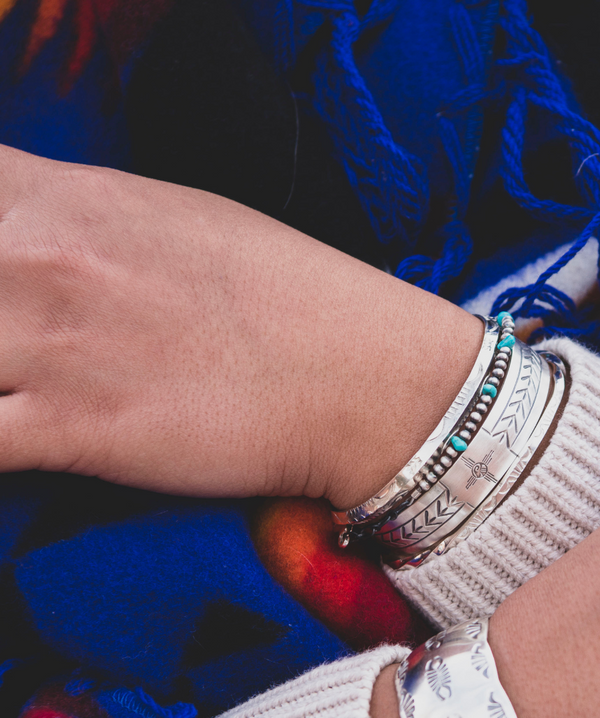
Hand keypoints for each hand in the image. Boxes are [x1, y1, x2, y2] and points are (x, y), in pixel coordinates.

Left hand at [0, 144, 481, 507]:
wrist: (363, 381)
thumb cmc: (291, 299)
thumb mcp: (178, 219)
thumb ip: (79, 217)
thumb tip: (30, 231)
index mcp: (67, 196)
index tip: (2, 282)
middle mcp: (39, 257)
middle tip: (20, 353)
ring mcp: (50, 344)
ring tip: (24, 391)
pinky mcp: (73, 430)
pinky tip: (21, 440)